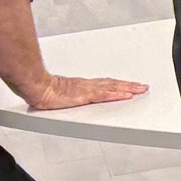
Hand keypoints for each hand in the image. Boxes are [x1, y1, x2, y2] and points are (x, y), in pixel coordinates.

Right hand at [28, 74, 146, 111]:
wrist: (37, 87)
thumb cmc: (45, 90)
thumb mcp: (61, 92)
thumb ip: (68, 93)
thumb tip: (69, 96)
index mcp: (83, 85)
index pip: (106, 84)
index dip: (120, 84)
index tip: (131, 86)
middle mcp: (89, 85)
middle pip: (114, 84)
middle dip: (130, 85)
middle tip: (143, 87)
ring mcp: (88, 89)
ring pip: (113, 88)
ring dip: (128, 88)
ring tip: (140, 90)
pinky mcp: (85, 95)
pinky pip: (105, 95)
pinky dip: (117, 95)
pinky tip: (127, 96)